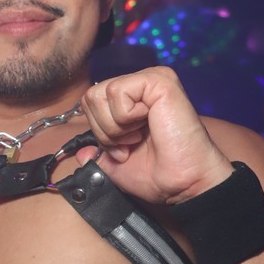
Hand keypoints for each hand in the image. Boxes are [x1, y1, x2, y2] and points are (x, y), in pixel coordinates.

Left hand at [78, 67, 232, 203]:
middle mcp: (141, 85)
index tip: (124, 149)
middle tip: (131, 143)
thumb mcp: (117, 166)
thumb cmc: (159, 174)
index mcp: (133, 101)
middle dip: (105, 130)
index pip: (91, 103)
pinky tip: (148, 125)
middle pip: (91, 97)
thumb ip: (98, 155)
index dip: (100, 132)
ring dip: (115, 126)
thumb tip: (81, 152)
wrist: (183, 183)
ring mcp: (151, 79)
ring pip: (100, 94)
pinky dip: (125, 117)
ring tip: (139, 136)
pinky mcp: (159, 81)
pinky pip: (117, 92)